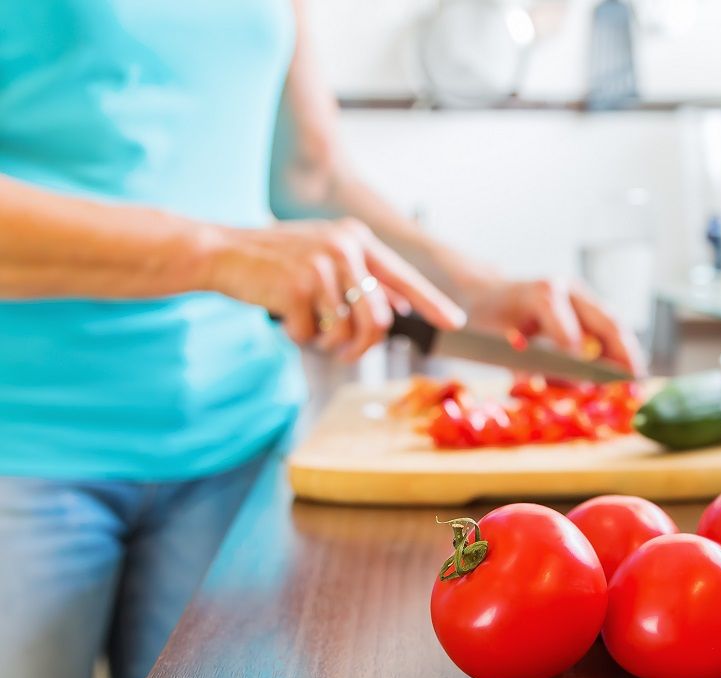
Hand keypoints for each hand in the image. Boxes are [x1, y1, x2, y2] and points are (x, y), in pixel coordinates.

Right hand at [199, 218, 465, 360]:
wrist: (221, 252)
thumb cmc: (276, 259)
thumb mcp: (326, 255)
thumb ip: (363, 276)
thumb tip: (399, 308)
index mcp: (355, 238)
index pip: (404, 276)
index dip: (431, 302)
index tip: (456, 321)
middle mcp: (343, 247)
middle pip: (378, 318)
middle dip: (364, 346)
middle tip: (347, 353)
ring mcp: (320, 266)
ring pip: (347, 331)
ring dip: (329, 344)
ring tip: (311, 331)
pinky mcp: (296, 287)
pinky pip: (312, 335)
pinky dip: (298, 336)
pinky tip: (283, 316)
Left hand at [462, 277, 645, 375]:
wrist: (488, 291)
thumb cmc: (488, 316)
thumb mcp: (493, 340)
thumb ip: (518, 363)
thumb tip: (541, 389)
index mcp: (543, 293)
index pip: (569, 331)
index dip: (579, 362)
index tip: (587, 387)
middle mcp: (568, 289)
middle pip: (606, 321)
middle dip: (622, 353)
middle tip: (633, 381)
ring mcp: (580, 295)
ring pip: (613, 323)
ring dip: (627, 352)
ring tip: (636, 379)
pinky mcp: (585, 305)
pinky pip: (608, 327)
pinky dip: (619, 349)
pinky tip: (626, 371)